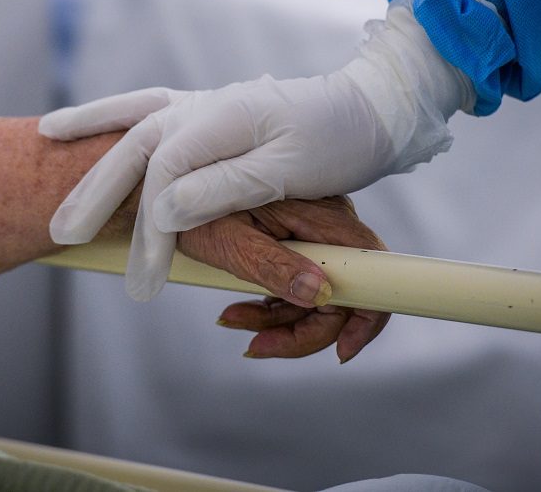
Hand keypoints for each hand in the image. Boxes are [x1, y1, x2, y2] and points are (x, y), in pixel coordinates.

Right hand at [40, 0, 472, 300]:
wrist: (365, 106)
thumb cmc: (335, 138)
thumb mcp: (288, 167)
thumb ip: (226, 186)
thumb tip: (166, 206)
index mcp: (219, 119)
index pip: (165, 176)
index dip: (150, 227)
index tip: (144, 273)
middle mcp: (200, 106)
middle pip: (133, 146)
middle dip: (95, 188)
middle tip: (61, 234)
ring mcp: (198, 104)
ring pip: (130, 119)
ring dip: (90, 135)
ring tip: (47, 138)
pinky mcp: (202, 110)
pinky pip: (141, 108)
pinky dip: (108, 113)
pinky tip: (80, 119)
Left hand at [177, 196, 389, 361]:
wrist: (169, 190)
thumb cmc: (193, 209)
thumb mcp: (229, 240)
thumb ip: (273, 266)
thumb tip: (319, 294)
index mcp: (321, 215)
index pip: (371, 267)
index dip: (366, 314)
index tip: (341, 350)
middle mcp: (328, 222)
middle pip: (341, 294)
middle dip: (301, 329)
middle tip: (255, 346)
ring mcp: (314, 233)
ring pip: (317, 296)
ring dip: (278, 321)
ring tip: (232, 319)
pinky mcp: (298, 243)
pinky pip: (299, 285)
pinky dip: (272, 307)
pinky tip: (239, 311)